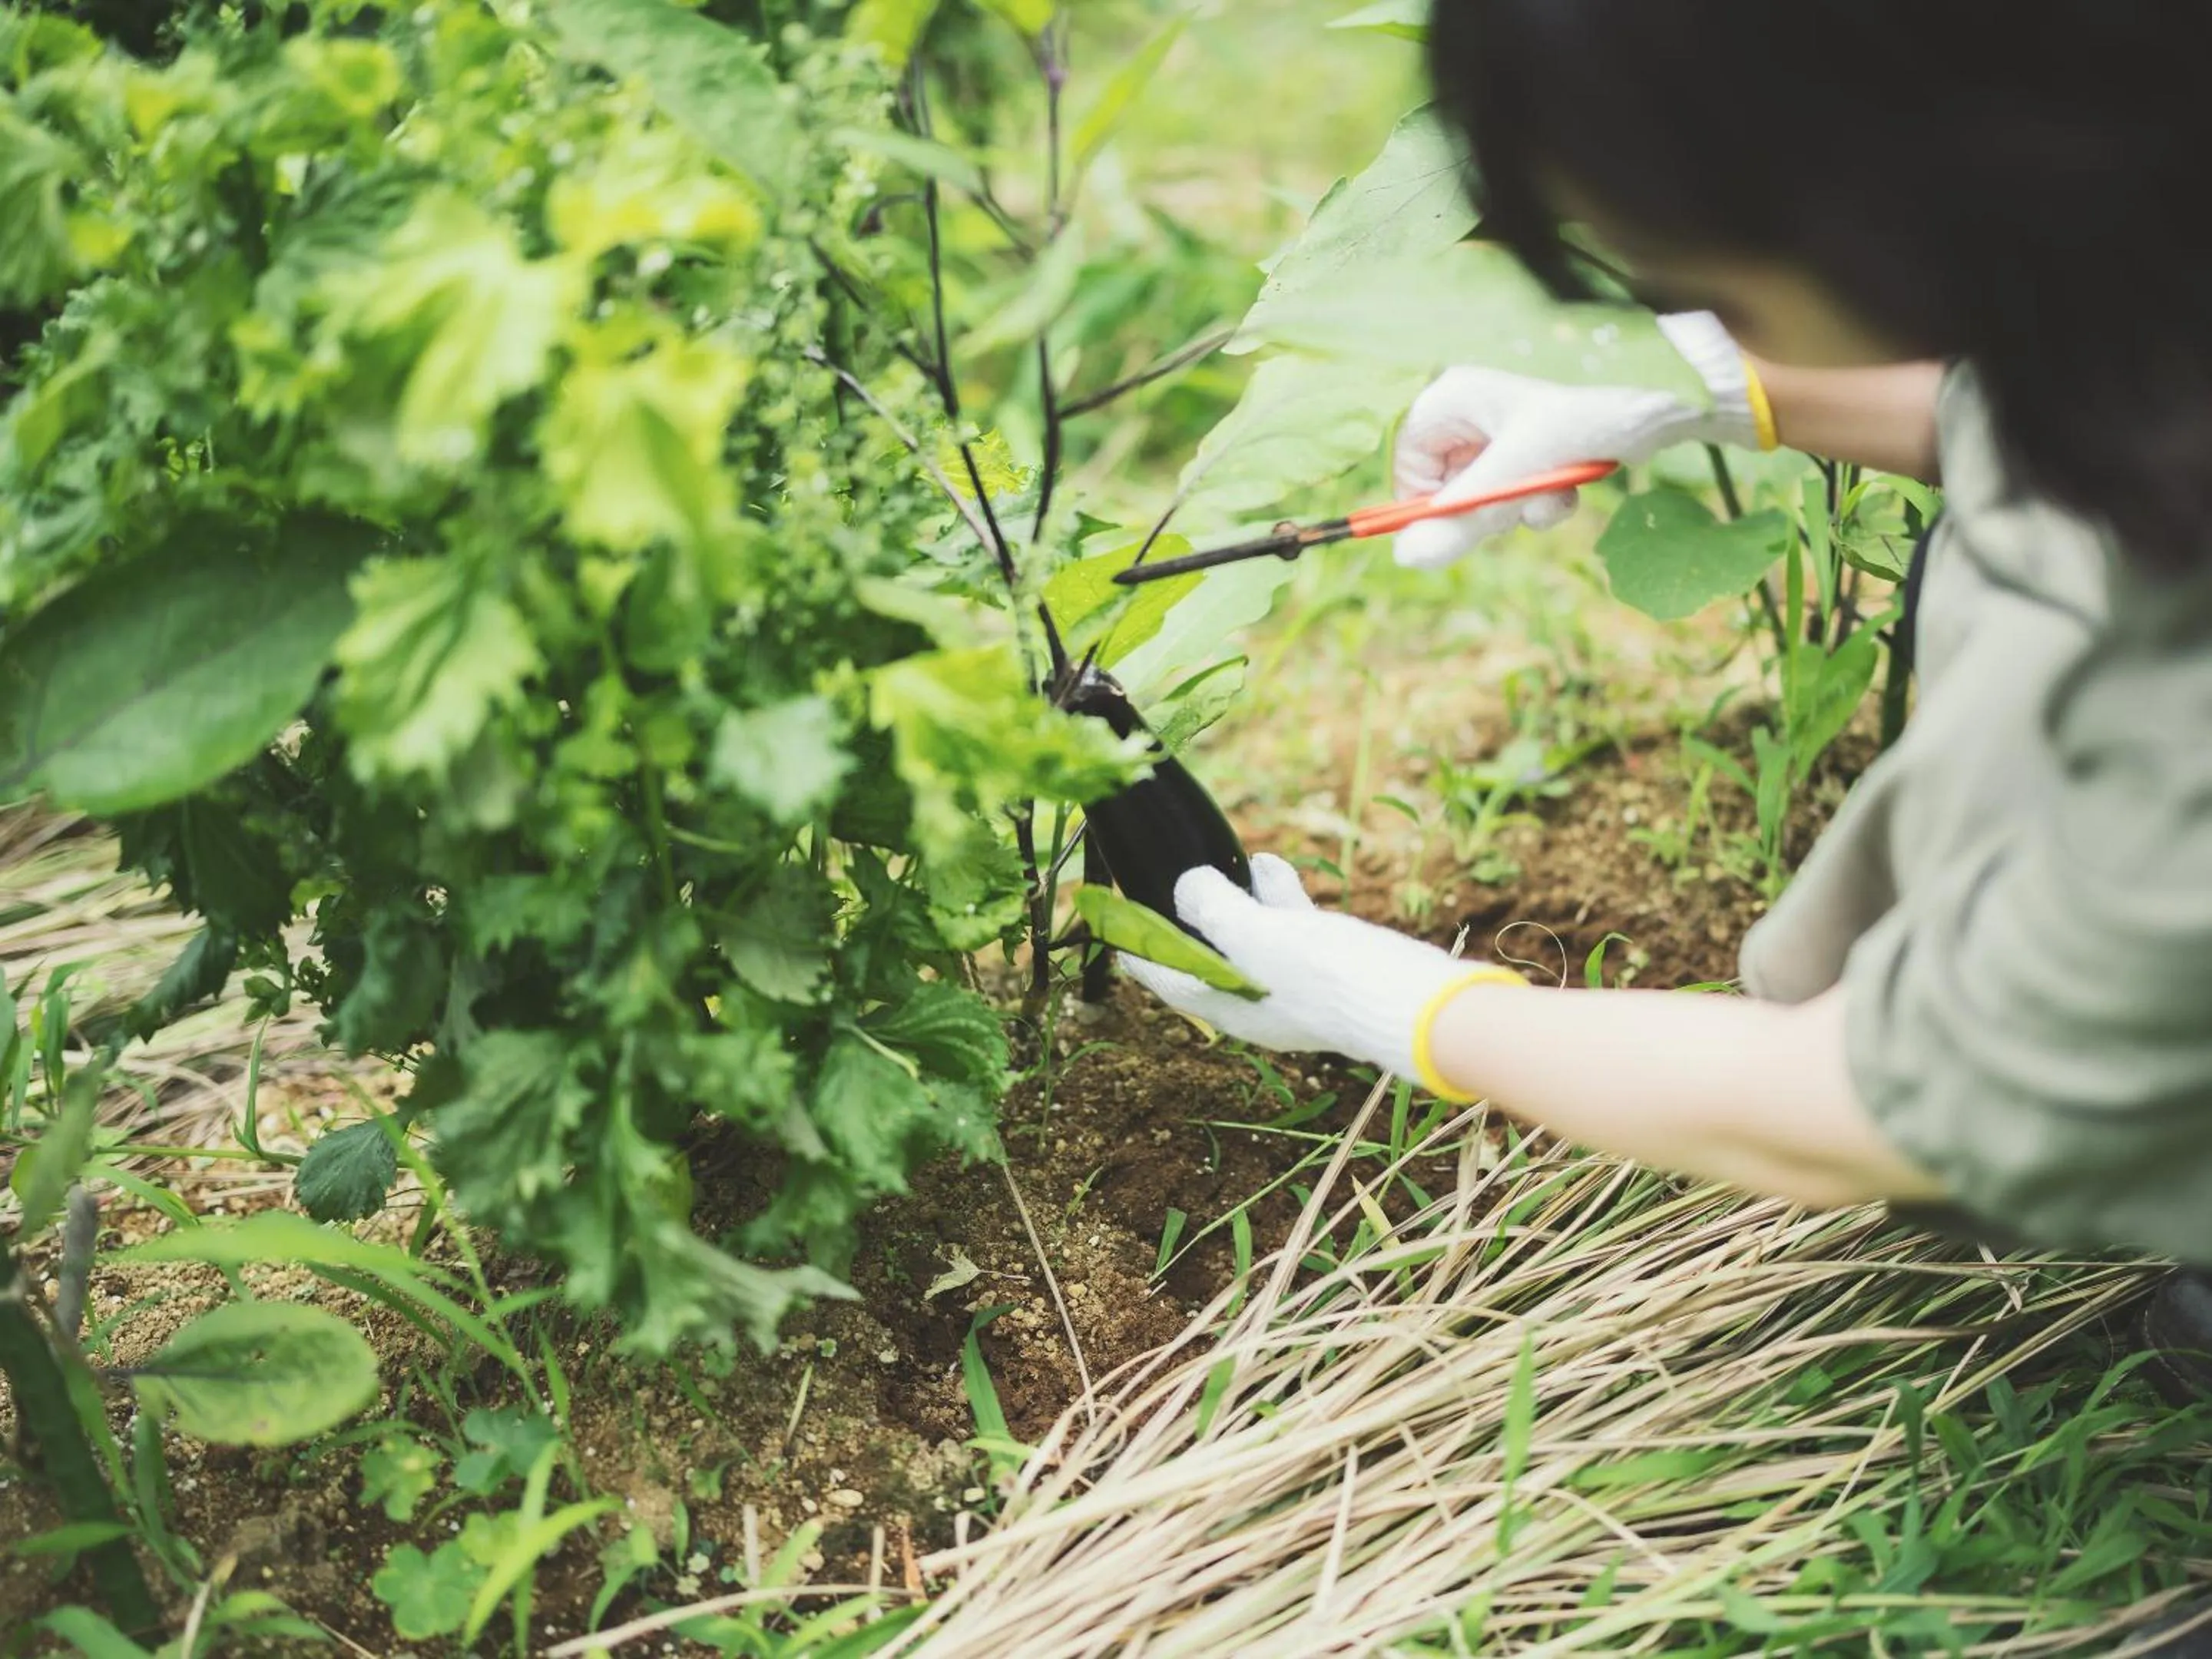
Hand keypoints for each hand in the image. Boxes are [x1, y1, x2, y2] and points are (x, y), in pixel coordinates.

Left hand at [1120, 854, 1520, 1090]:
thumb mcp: (1254, 937)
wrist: (1413, 1003)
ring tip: (1227, 860)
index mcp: (1231, 1008)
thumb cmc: (1325, 979)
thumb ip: (1213, 908)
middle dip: (1190, 917)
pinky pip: (1290, 929)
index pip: (1169, 981)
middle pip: (1208, 957)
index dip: (1138, 951)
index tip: (1112, 929)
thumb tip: (1188, 885)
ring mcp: (1296, 985)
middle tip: (1164, 882)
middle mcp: (1258, 1002)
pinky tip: (1269, 865)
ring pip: (1252, 937)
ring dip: (1237, 898)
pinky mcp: (1330, 967)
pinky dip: (1277, 898)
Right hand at [1391, 312, 1771, 569]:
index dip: (1424, 501)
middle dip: (1485, 508)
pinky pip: (1516, 493)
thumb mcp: (1520, 472)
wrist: (1668, 399)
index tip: (1452, 527)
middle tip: (1513, 511)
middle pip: (1446, 484)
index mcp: (1454, 397)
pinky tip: (1570, 490)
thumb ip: (1463, 516)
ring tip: (1553, 493)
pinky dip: (1540, 502)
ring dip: (1518, 508)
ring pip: (1484, 496)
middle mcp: (1473, 412)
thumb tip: (1407, 557)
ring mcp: (1504, 432)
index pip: (1405, 461)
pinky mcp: (1535, 450)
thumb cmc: (1590, 414)